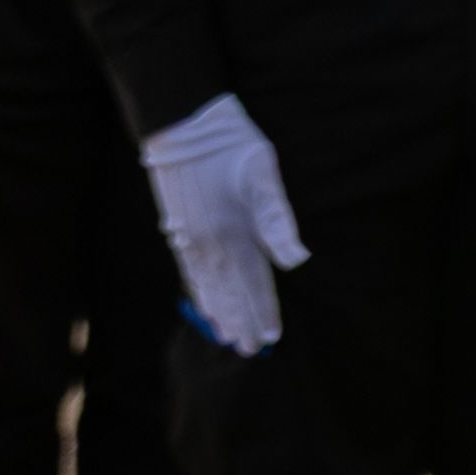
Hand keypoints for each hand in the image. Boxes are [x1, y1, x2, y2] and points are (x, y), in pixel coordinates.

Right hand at [138, 95, 308, 355]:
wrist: (182, 124)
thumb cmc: (231, 145)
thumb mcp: (264, 175)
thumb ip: (279, 221)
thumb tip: (297, 260)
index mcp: (233, 233)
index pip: (254, 283)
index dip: (264, 311)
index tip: (272, 338)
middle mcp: (209, 243)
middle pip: (229, 292)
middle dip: (241, 321)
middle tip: (250, 351)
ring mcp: (189, 238)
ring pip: (207, 286)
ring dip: (218, 313)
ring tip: (226, 337)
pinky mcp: (178, 229)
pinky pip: (190, 272)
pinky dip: (198, 292)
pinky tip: (201, 302)